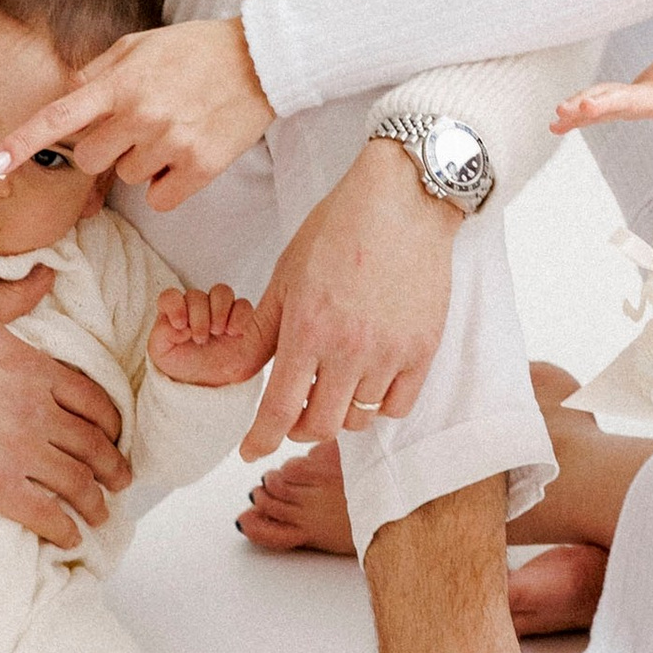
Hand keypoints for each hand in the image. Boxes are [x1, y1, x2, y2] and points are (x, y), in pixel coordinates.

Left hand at [0, 16, 273, 210]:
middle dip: (105, 148)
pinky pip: (161, 198)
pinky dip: (169, 184)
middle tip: (137, 124)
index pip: (59, 118)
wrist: (260, 60)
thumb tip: (65, 99)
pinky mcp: (201, 166)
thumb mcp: (139, 46)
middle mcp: (141, 114)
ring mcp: (171, 142)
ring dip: (143, 161)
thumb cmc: (194, 50)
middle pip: (90, 161)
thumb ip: (97, 74)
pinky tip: (186, 153)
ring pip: (129, 178)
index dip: (21, 144)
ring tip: (173, 128)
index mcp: (120, 83)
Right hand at [0, 277, 133, 542]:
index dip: (112, 424)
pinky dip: (64, 529)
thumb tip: (49, 273)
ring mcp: (20, 451)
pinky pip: (45, 513)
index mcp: (36, 370)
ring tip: (101, 513)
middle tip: (121, 481)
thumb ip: (17, 296)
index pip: (94, 401)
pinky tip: (71, 537)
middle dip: (113, 466)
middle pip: (93, 445)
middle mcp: (37, 411)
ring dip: (95, 502)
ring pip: (76, 482)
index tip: (116, 437)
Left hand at [147, 283, 275, 388]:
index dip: (175, 305)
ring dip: (219, 310)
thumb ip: (162, 334)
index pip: (170, 296)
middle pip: (197, 295)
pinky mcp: (239, 318)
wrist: (211, 386)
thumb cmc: (185, 368)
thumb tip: (178, 324)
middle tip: (200, 339)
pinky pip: (243, 304)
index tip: (180, 325)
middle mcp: (196, 309)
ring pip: (221, 292)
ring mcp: (219, 311)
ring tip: (218, 332)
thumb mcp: (162, 355)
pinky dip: (239, 316)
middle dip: (198, 316)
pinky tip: (234, 333)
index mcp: (175, 314)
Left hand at [237, 140, 460, 459]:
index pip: (280, 409)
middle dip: (300, 426)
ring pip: (358, 419)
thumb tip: (229, 374)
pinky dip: (378, 404)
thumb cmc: (339, 229)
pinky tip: (369, 380)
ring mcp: (390, 352)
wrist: (402, 201)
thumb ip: (258, 334)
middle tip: (296, 409)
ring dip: (340, 412)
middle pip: (320, 424)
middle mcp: (349, 348)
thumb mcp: (285, 277)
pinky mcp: (423, 349)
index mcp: (307, 329)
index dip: (262, 439)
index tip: (252, 451)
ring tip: (335, 384)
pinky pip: (397, 405)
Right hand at [551, 18, 652, 170]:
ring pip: (608, 96)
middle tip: (585, 109)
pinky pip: (600, 103)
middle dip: (606, 102)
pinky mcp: (629, 95)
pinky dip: (577, 113)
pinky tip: (553, 125)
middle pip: (630, 98)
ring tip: (557, 116)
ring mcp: (640, 90)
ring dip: (582, 105)